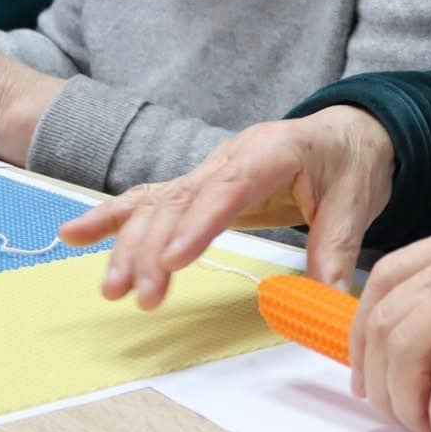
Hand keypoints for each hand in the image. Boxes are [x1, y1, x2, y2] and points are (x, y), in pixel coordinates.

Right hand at [59, 105, 394, 306]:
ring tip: (109, 287)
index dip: (198, 224)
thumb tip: (328, 299)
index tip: (172, 260)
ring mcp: (208, 171)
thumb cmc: (349, 161)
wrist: (344, 132)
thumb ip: (336, 247)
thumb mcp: (357, 200)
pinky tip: (73, 235)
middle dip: (152, 248)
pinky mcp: (197, 188)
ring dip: (128, 245)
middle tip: (137, 294)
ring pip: (157, 205)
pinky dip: (113, 219)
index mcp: (272, 153)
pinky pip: (150, 202)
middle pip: (181, 201)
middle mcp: (229, 158)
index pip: (229, 188)